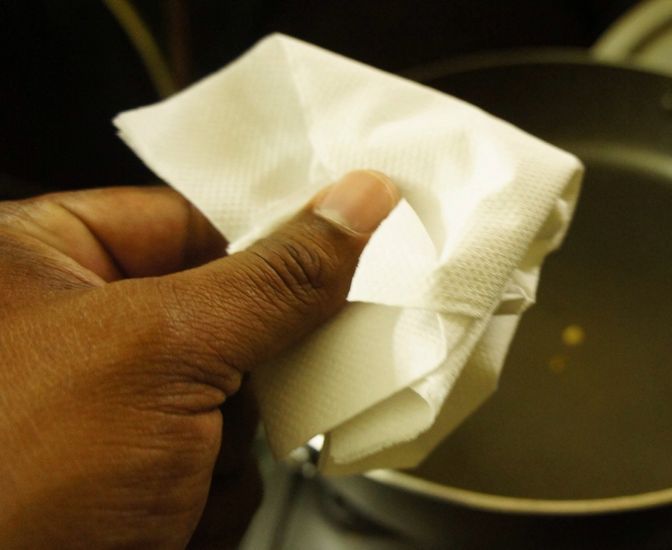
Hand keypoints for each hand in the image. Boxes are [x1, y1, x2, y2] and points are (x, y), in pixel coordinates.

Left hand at [0, 171, 397, 548]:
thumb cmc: (11, 478)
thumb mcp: (164, 349)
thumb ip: (274, 277)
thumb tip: (354, 205)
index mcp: (37, 257)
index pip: (190, 219)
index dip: (265, 243)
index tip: (333, 256)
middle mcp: (71, 330)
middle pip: (226, 314)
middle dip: (244, 370)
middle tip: (233, 387)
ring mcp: (108, 411)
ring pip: (233, 397)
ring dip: (231, 442)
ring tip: (179, 469)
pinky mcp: (137, 476)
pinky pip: (222, 460)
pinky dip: (216, 492)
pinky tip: (172, 509)